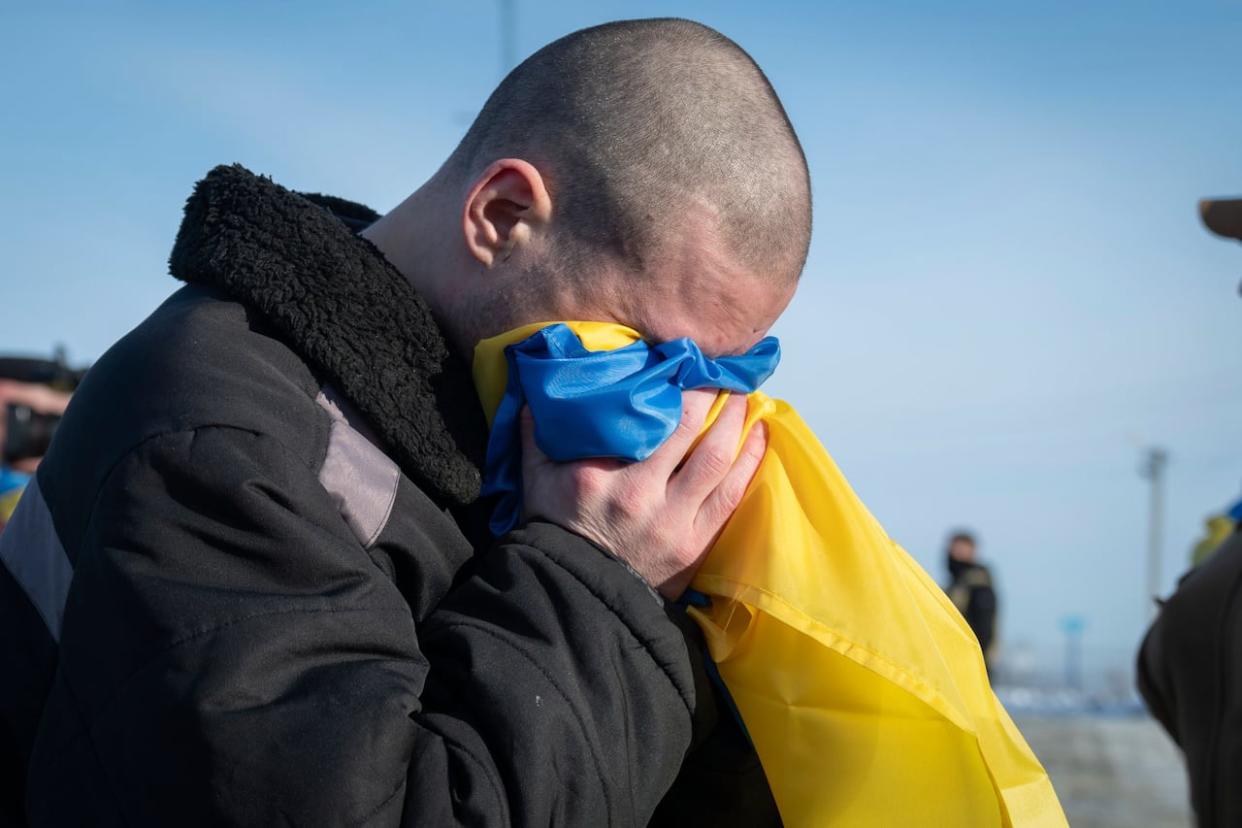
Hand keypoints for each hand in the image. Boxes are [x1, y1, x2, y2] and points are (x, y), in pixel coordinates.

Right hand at [521, 390, 766, 598]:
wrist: (576, 592)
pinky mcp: (695, 543)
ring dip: (736, 422)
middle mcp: (639, 494)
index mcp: (600, 475)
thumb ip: (537, 434)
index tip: (683, 361)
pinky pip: (731, 495)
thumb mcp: (536, 479)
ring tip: (744, 396)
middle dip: (710, 394)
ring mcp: (672, 521)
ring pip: (717, 458)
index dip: (671, 384)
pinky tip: (759, 435)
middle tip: (721, 371)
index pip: (644, 418)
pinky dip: (750, 461)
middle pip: (688, 430)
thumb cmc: (557, 529)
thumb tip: (535, 390)